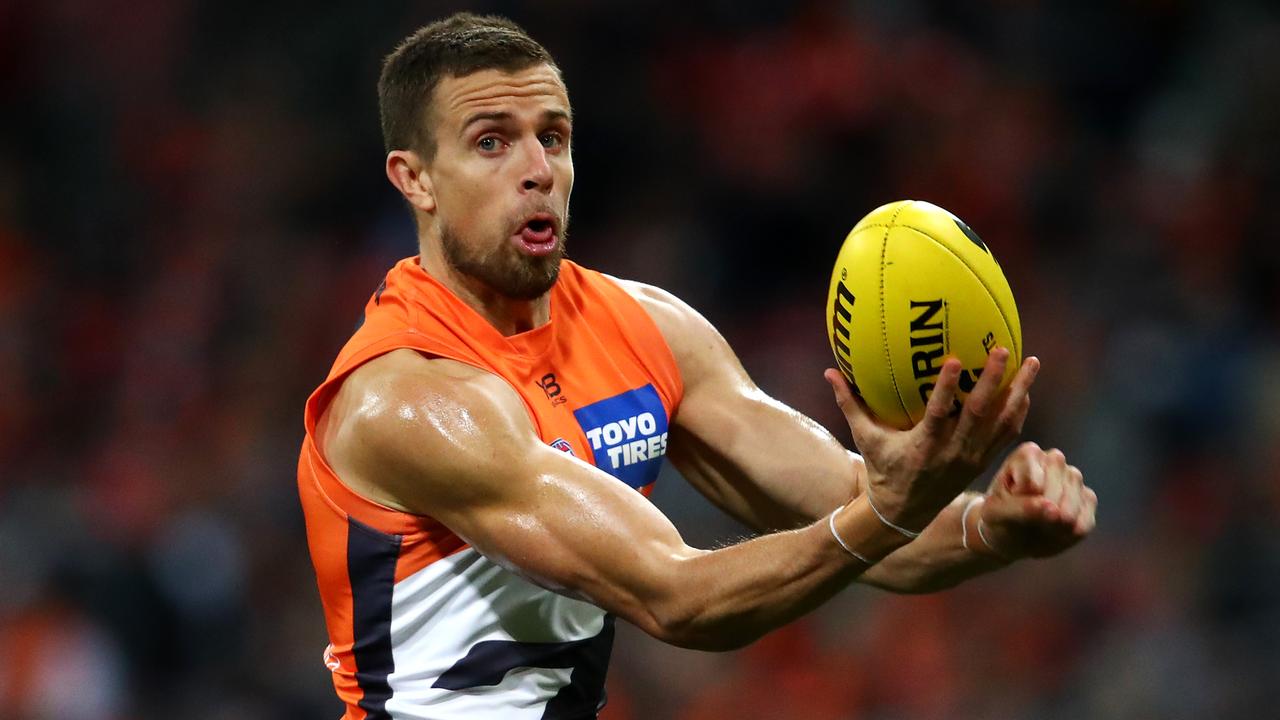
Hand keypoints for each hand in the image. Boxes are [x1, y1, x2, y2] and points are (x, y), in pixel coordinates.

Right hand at [825, 348, 1038, 533]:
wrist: (904, 513)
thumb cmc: (882, 470)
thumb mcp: (865, 438)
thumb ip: (849, 404)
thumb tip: (829, 372)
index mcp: (924, 445)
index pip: (938, 413)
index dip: (947, 387)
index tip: (955, 359)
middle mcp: (952, 452)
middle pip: (979, 413)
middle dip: (992, 380)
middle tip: (1001, 350)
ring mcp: (971, 458)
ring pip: (1001, 422)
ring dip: (1019, 392)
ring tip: (1033, 364)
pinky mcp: (982, 462)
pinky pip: (1007, 435)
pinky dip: (1017, 412)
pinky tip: (1025, 391)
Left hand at [977, 442, 1096, 558]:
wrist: (1012, 535)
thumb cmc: (999, 518)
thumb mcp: (995, 514)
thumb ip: (1019, 509)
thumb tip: (1053, 509)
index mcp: (1028, 454)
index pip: (1032, 482)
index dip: (1020, 502)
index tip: (1007, 504)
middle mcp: (1054, 459)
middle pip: (1056, 489)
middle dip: (1041, 512)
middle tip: (1025, 520)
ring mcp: (1073, 477)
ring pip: (1074, 502)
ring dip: (1056, 524)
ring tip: (1039, 527)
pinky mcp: (1087, 498)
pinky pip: (1086, 520)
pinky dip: (1069, 534)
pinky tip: (1055, 532)